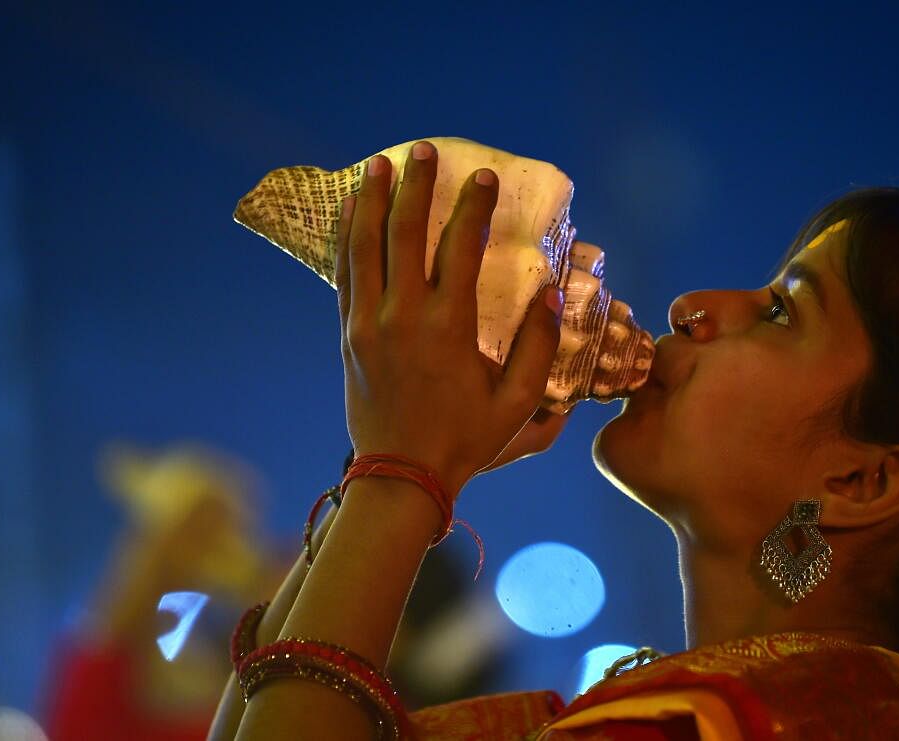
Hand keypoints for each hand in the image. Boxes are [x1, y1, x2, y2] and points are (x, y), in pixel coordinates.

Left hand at [334, 141, 563, 495]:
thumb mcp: (518, 403)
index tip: (483, 177)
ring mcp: (369, 323)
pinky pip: (344, 274)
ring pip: (366, 246)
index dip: (473, 208)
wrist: (401, 477)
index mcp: (448, 328)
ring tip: (379, 164)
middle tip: (425, 150)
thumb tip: (554, 296)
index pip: (460, 249)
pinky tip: (352, 211)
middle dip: (415, 186)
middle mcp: (403, 316)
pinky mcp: (348, 335)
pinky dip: (348, 237)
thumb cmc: (465, 441)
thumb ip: (538, 347)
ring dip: (373, 200)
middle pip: (405, 233)